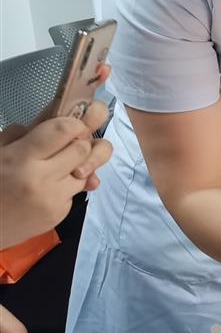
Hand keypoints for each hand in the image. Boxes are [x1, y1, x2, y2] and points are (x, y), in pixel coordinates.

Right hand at [0, 100, 112, 247]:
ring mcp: (53, 199)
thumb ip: (23, 134)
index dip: (73, 123)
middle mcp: (42, 178)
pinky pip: (76, 191)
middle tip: (66, 144)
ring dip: (77, 165)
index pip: (64, 130)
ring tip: (57, 166)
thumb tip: (55, 118)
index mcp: (21, 158)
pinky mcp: (60, 215)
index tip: (70, 125)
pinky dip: (67, 185)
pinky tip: (48, 187)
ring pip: (87, 171)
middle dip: (79, 142)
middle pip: (83, 149)